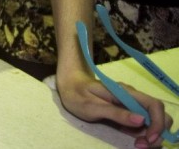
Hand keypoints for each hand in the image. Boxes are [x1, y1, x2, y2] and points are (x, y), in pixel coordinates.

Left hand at [57, 67, 174, 147]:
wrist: (70, 85)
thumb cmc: (77, 94)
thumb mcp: (92, 106)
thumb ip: (115, 113)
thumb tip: (141, 120)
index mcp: (125, 93)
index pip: (154, 105)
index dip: (157, 122)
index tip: (149, 138)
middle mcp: (132, 98)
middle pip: (159, 114)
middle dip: (157, 132)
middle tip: (141, 145)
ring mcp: (131, 106)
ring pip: (152, 121)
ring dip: (151, 136)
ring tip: (138, 145)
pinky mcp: (128, 113)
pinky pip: (143, 125)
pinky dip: (143, 135)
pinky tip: (133, 139)